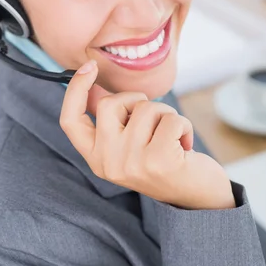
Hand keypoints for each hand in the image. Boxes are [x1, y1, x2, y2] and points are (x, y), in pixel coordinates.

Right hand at [60, 60, 234, 209]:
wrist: (196, 197)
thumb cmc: (162, 161)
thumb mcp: (128, 143)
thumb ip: (110, 118)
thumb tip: (94, 86)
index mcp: (95, 158)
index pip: (70, 121)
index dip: (75, 89)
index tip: (88, 67)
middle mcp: (108, 163)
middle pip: (109, 103)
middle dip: (136, 100)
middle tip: (152, 121)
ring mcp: (131, 163)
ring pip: (145, 108)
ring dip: (165, 115)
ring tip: (171, 138)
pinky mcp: (159, 160)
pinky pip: (171, 119)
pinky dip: (183, 124)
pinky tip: (184, 145)